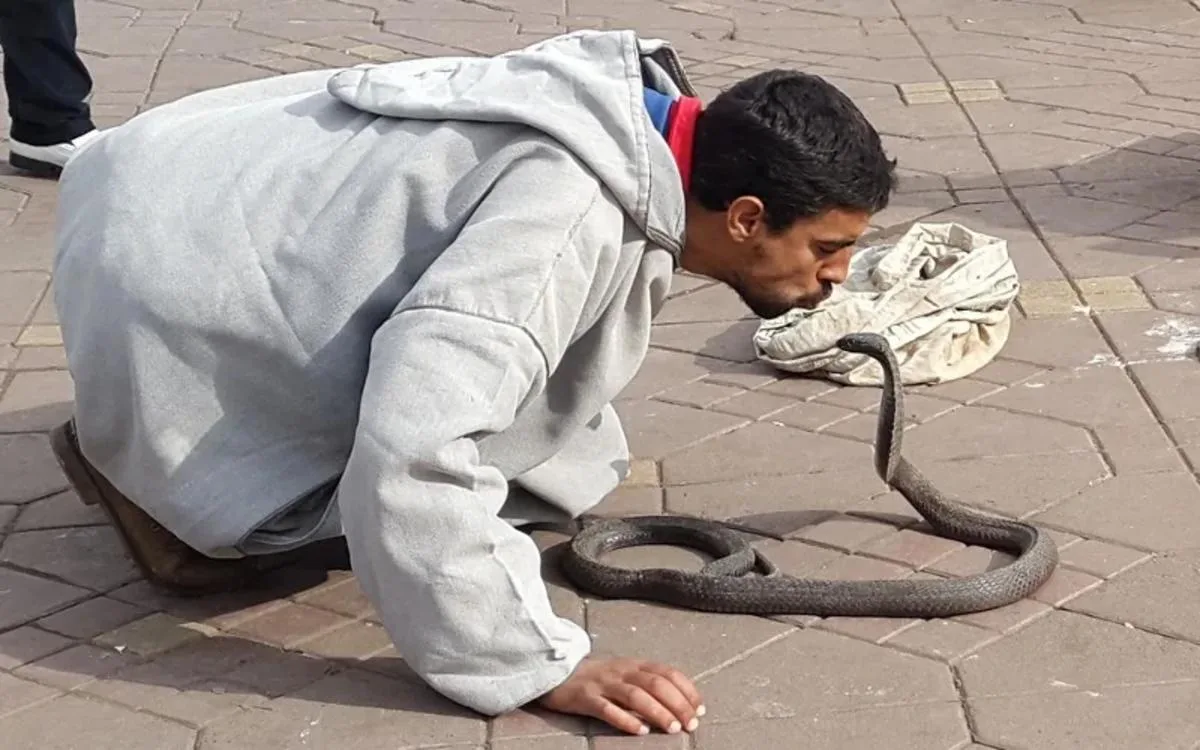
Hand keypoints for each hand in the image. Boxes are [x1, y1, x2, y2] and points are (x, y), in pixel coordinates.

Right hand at [537, 656, 704, 735]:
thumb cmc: (596, 677)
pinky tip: (639, 731)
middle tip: (690, 724)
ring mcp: (603, 684)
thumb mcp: (624, 673)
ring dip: (657, 712)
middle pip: (655, 684)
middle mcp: (621, 671)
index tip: (700, 709)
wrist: (556, 671)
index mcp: (633, 664)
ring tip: (672, 728)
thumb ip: (647, 683)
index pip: (667, 673)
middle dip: (677, 704)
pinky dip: (625, 720)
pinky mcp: (585, 698)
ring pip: (635, 695)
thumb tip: (679, 703)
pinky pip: (607, 709)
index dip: (686, 690)